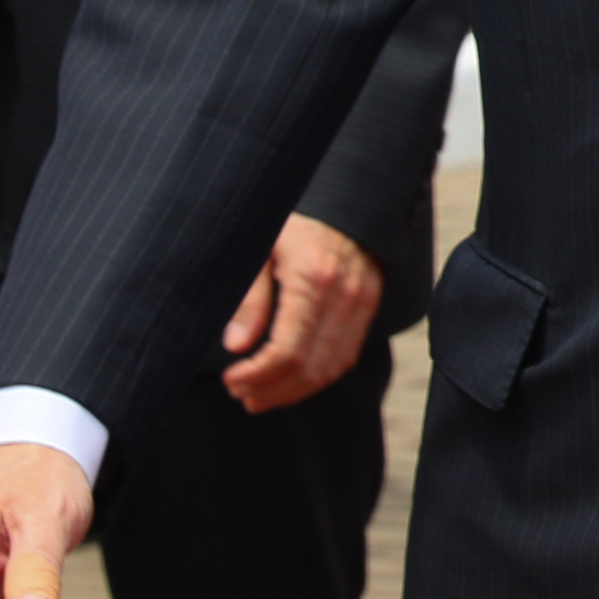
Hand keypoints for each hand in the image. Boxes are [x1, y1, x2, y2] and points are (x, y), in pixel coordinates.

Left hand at [221, 213, 383, 413]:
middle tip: (239, 393)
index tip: (230, 380)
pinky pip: (346, 357)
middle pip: (309, 367)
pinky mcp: (368, 309)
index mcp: (313, 279)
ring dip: (293, 390)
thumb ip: (250, 299)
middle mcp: (344, 296)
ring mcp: (362, 304)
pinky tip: (291, 380)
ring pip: (330, 369)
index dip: (256, 375)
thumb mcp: (261, 252)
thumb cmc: (294, 225)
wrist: (346, 202)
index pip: (287, 351)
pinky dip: (317, 377)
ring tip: (259, 395)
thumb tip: (236, 346)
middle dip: (271, 389)